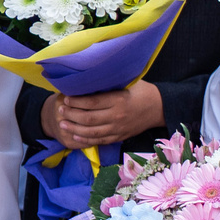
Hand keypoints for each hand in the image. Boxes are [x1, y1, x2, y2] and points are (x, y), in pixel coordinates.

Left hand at [45, 82, 163, 148]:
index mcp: (119, 100)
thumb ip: (109, 84)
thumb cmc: (142, 90)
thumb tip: (88, 79)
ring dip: (74, 129)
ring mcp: (119, 128)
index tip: (65, 99)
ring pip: (92, 132)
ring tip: (62, 124)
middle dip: (71, 115)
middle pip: (89, 118)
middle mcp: (118, 116)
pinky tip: (75, 136)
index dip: (76, 102)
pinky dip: (86, 140)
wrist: (160, 108)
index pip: (92, 102)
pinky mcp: (120, 136)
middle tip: (59, 111)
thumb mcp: (128, 82)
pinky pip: (100, 140)